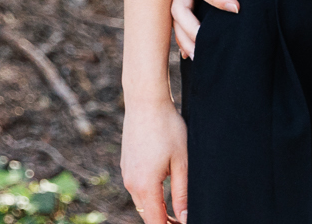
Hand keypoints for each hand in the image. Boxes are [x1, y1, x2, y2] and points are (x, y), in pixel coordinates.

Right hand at [120, 97, 189, 223]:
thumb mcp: (182, 161)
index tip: (183, 223)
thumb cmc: (168, 127)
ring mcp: (126, 173)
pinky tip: (163, 183)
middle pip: (147, 214)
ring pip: (141, 200)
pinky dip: (149, 192)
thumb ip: (182, 193)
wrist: (145, 101)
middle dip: (164, 220)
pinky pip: (136, 186)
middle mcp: (131, 183)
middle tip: (183, 217)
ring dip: (156, 206)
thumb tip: (185, 217)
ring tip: (177, 206)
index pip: (155, 221)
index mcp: (145, 185)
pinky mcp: (126, 164)